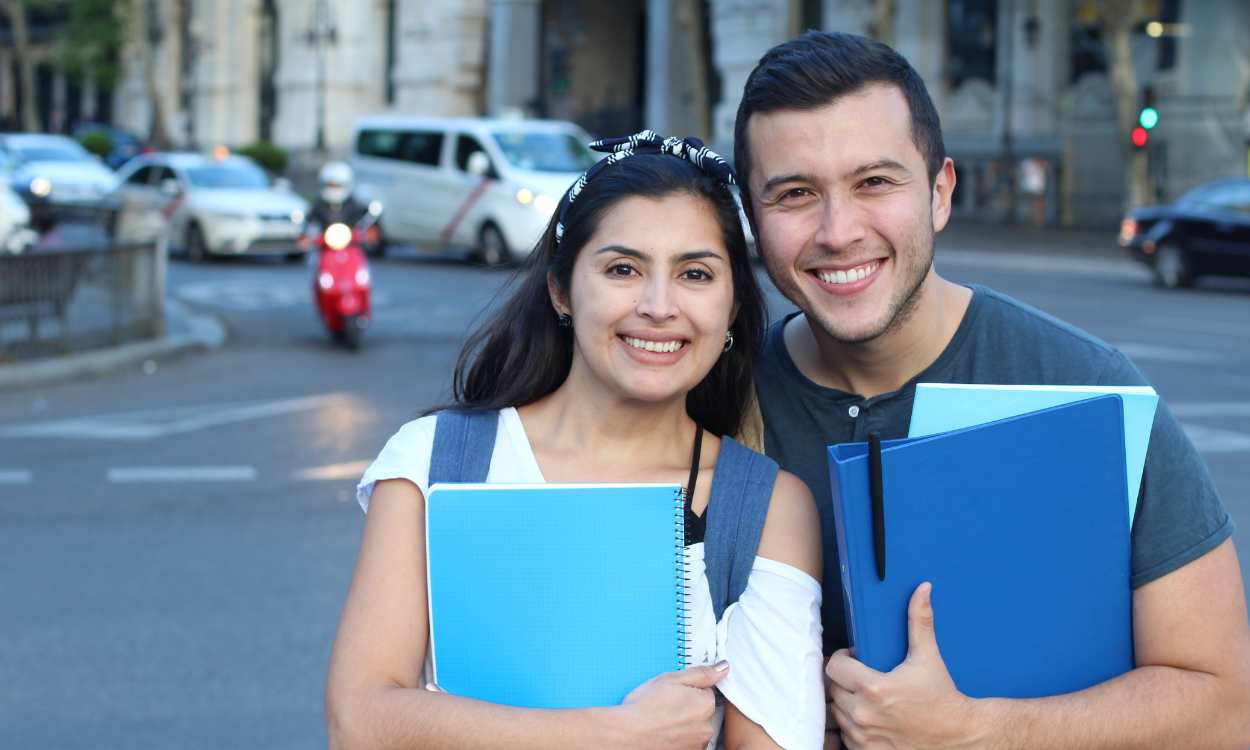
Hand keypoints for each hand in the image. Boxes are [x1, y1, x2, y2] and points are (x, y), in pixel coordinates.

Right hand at [617, 661, 727, 748]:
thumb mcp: (670, 679)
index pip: (705, 692)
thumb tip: (722, 668)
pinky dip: (677, 738)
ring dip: (683, 725)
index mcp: (705, 704)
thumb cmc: (644, 709)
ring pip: (693, 729)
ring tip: (661, 721)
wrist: (626, 735)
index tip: (673, 693)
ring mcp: (697, 744)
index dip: (688, 690)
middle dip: (687, 708)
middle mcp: (706, 728)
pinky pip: (686, 742)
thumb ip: (701, 673)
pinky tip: (662, 733)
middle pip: (701, 712)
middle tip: (665, 707)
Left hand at [826, 583, 983, 748]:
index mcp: (873, 688)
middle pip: (832, 690)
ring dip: (847, 703)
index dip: (842, 660)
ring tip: (867, 697)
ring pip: (837, 713)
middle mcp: (863, 714)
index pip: (833, 668)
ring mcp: (863, 737)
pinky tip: (871, 718)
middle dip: (844, 681)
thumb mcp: (928, 657)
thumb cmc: (942, 698)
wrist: (959, 737)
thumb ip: (920, 621)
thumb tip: (922, 589)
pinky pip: (846, 736)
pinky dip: (854, 727)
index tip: (854, 659)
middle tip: (861, 677)